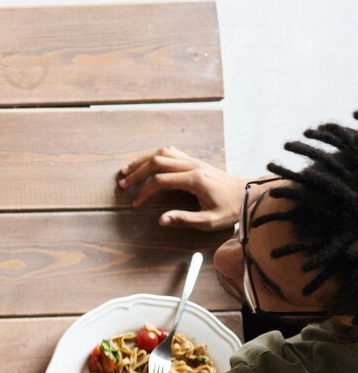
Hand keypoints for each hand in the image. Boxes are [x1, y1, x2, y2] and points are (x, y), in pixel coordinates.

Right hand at [118, 146, 247, 230]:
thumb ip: (184, 219)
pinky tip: (146, 164)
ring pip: (162, 152)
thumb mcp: (210, 221)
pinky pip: (170, 152)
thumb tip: (161, 220)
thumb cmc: (231, 209)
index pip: (160, 181)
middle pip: (157, 161)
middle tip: (123, 184)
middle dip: (137, 172)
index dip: (144, 192)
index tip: (135, 204)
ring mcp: (194, 161)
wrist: (250, 193)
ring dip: (143, 160)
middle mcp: (193, 166)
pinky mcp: (195, 161)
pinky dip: (154, 156)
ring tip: (128, 170)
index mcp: (195, 180)